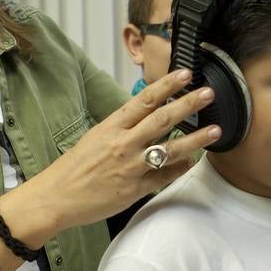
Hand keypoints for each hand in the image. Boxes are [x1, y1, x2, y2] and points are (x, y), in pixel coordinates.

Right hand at [3, 70, 220, 243]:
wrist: (55, 197)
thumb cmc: (74, 167)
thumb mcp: (96, 138)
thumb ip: (123, 129)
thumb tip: (149, 119)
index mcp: (111, 127)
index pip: (143, 100)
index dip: (166, 85)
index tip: (185, 74)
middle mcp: (123, 143)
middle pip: (161, 119)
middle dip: (188, 104)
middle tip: (209, 93)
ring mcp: (130, 166)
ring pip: (169, 149)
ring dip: (195, 139)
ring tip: (215, 130)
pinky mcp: (134, 189)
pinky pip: (163, 177)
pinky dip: (179, 169)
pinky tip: (192, 162)